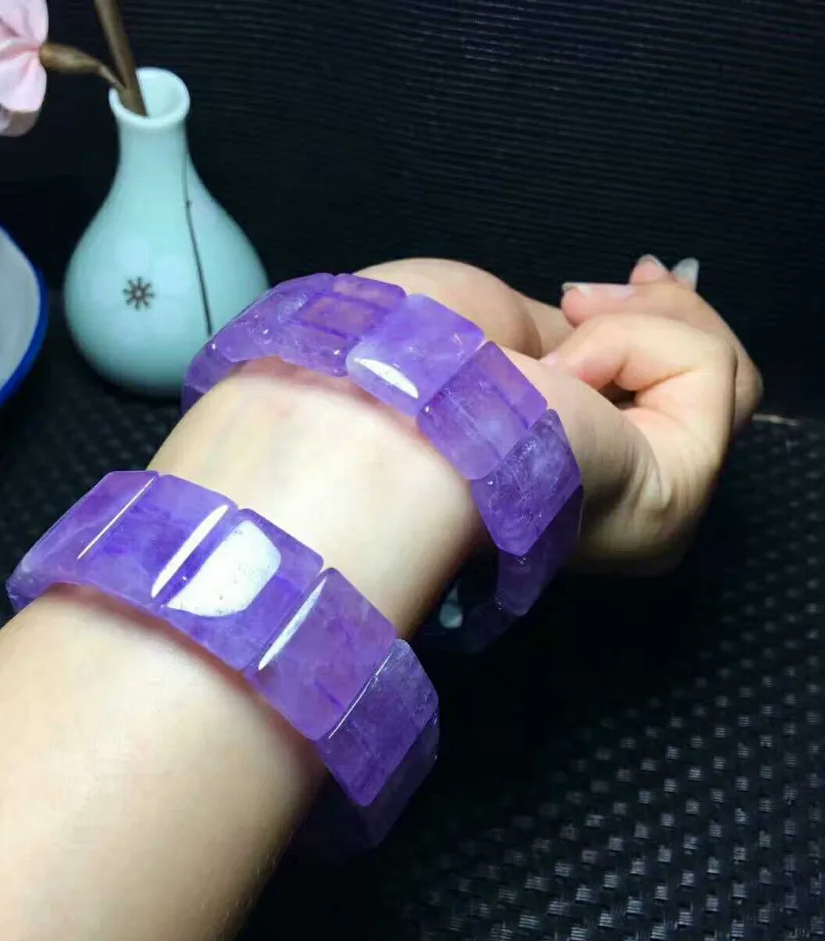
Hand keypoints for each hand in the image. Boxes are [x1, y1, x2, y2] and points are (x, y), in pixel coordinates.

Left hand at [359, 256, 761, 572]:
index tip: (640, 276)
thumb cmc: (409, 359)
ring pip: (720, 375)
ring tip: (556, 351)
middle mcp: (609, 495)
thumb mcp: (502, 327)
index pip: (658, 397)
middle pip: (707, 388)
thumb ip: (571, 343)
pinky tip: (565, 373)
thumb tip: (605, 328)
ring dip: (641, 326)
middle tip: (616, 284)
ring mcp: (647, 503)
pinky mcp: (672, 494)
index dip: (660, 328)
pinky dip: (636, 342)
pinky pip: (708, 373)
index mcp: (563, 462)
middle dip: (674, 314)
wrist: (383, 412)